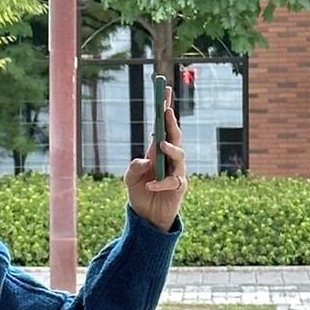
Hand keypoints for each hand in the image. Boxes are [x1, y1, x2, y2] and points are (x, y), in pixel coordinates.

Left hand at [123, 84, 188, 231]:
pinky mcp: (179, 187)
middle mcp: (168, 158)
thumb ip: (134, 168)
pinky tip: (149, 185)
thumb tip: (145, 160)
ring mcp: (176, 171)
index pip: (161, 126)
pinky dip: (160, 182)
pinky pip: (173, 181)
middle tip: (166, 111)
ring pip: (179, 155)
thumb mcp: (130, 180)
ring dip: (171, 148)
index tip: (165, 91)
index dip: (164, 109)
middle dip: (171, 122)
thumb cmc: (139, 194)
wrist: (147, 217)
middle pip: (174, 135)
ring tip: (160, 145)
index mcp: (155, 151)